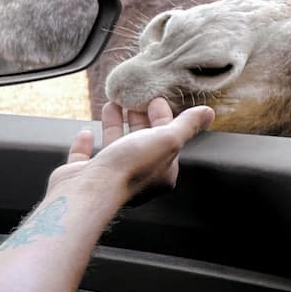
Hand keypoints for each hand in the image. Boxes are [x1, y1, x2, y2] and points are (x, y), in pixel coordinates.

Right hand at [47, 98, 214, 204]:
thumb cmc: (130, 167)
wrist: (87, 192)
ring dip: (114, 124)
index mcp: (160, 173)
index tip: (156, 99)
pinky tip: (86, 131)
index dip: (164, 118)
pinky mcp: (82, 178)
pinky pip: (85, 158)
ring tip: (113, 103)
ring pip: (113, 146)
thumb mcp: (167, 140)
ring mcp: (108, 179)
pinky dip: (85, 144)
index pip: (167, 140)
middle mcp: (136, 178)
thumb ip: (187, 125)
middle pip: (141, 141)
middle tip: (136, 98)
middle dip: (139, 118)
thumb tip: (208, 113)